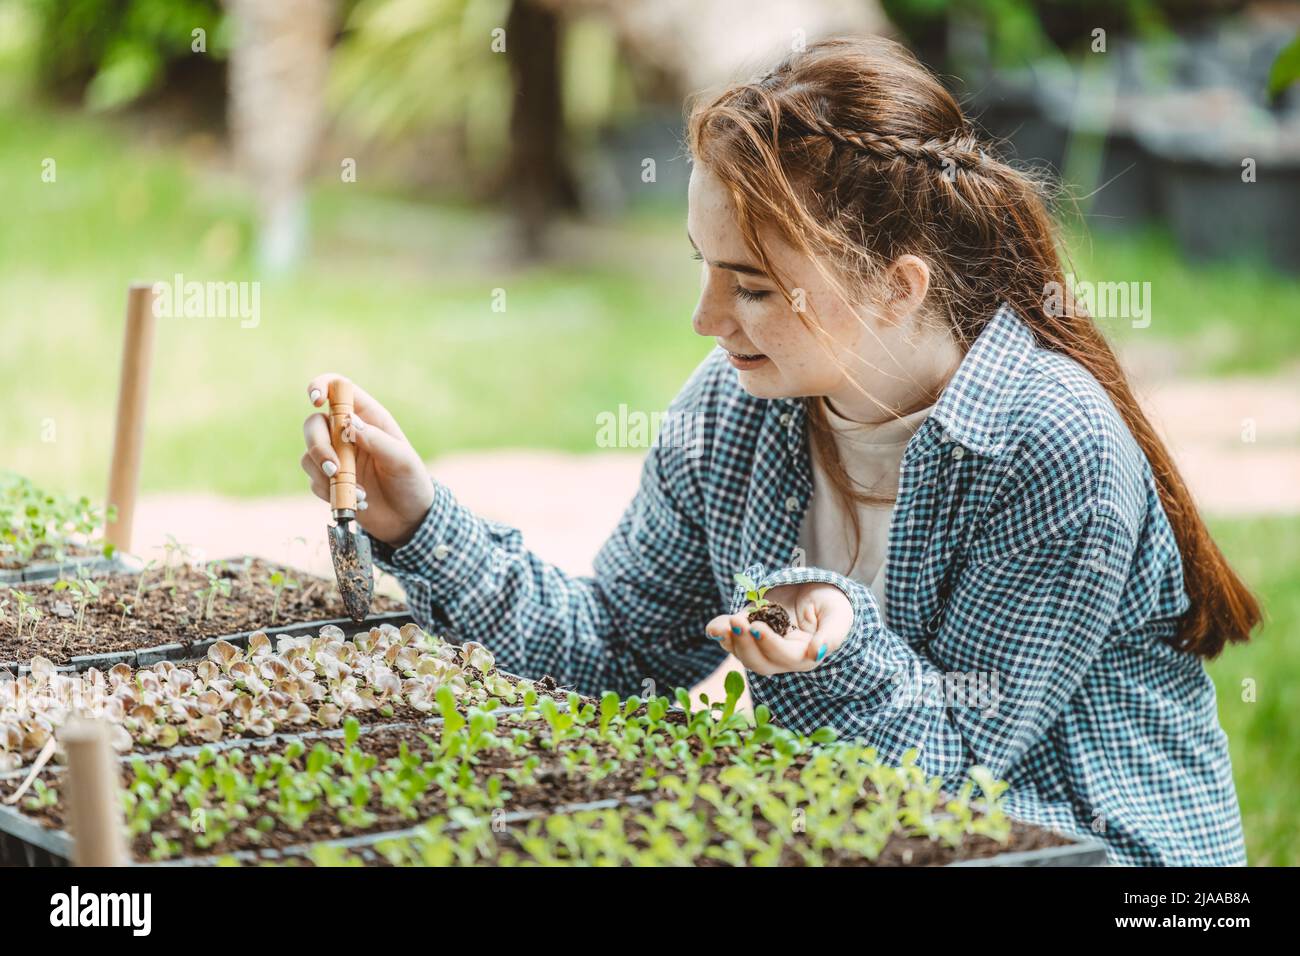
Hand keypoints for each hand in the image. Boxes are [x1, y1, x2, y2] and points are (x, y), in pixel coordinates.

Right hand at [300, 374, 434, 547]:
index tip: (317, 401)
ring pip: (309, 455)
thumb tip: (349, 423)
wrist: (409, 518)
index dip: (321, 387)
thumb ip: (378, 440)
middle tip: (334, 468)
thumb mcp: (402, 460)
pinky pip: (314, 480)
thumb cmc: (411, 481)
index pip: (337, 388)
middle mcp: (346, 433)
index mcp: (367, 416)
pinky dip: (330, 493)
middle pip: (313, 425)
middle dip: (318, 446)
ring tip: (359, 493)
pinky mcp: (329, 480)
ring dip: (327, 476)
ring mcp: (336, 456)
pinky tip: (358, 502)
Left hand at [704, 582, 852, 675]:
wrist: (815, 594)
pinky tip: (714, 627)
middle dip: (745, 644)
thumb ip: (830, 636)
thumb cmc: (831, 607)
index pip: (785, 656)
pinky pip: (732, 640)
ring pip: (743, 654)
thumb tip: (817, 654)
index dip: (769, 644)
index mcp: (804, 657)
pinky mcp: (749, 634)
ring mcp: (762, 648)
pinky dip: (721, 633)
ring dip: (730, 640)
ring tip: (723, 623)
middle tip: (737, 620)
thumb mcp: (837, 618)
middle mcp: (781, 658)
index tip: (756, 626)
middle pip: (760, 662)